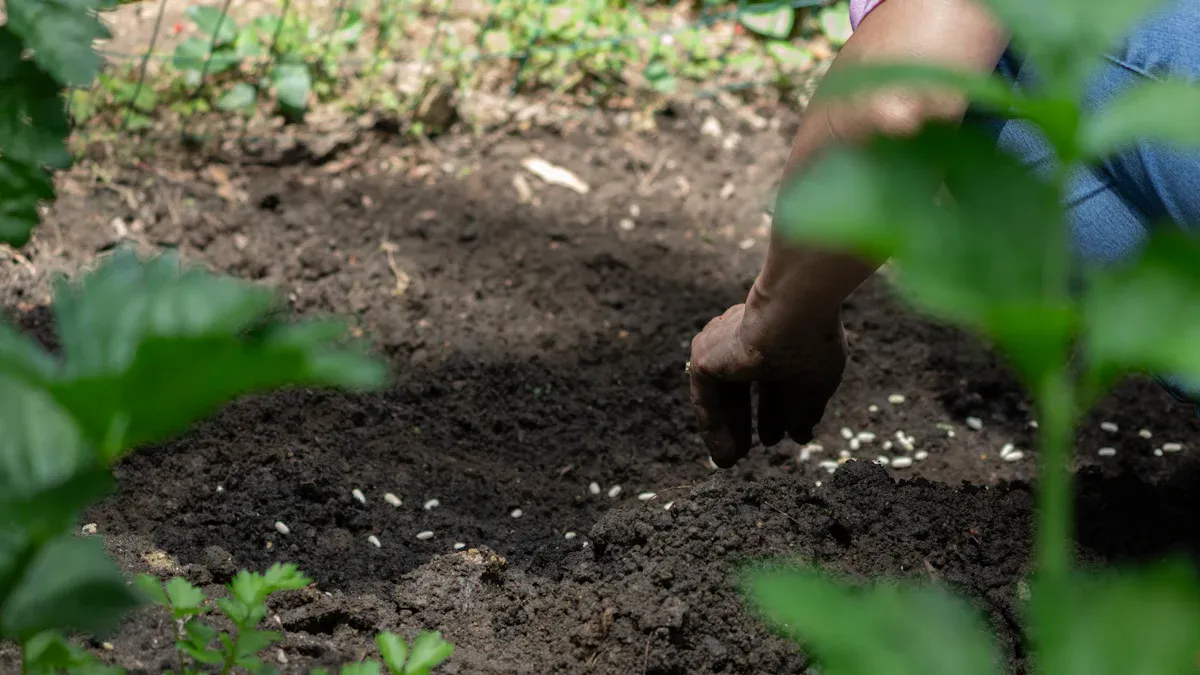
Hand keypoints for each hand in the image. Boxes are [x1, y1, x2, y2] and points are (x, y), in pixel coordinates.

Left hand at [688, 300, 846, 466]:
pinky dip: (714, 428)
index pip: (771, 379)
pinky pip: (705, 399)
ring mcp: (723, 345)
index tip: (780, 436)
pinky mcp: (705, 356)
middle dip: (748, 419)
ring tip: (731, 461)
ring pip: (722, 394)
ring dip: (728, 428)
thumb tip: (801, 436)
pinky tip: (724, 454)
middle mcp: (746, 339)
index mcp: (775, 338)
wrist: (794, 313)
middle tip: (755, 448)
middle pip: (742, 387)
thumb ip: (804, 412)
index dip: (776, 410)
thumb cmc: (812, 343)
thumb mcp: (814, 386)